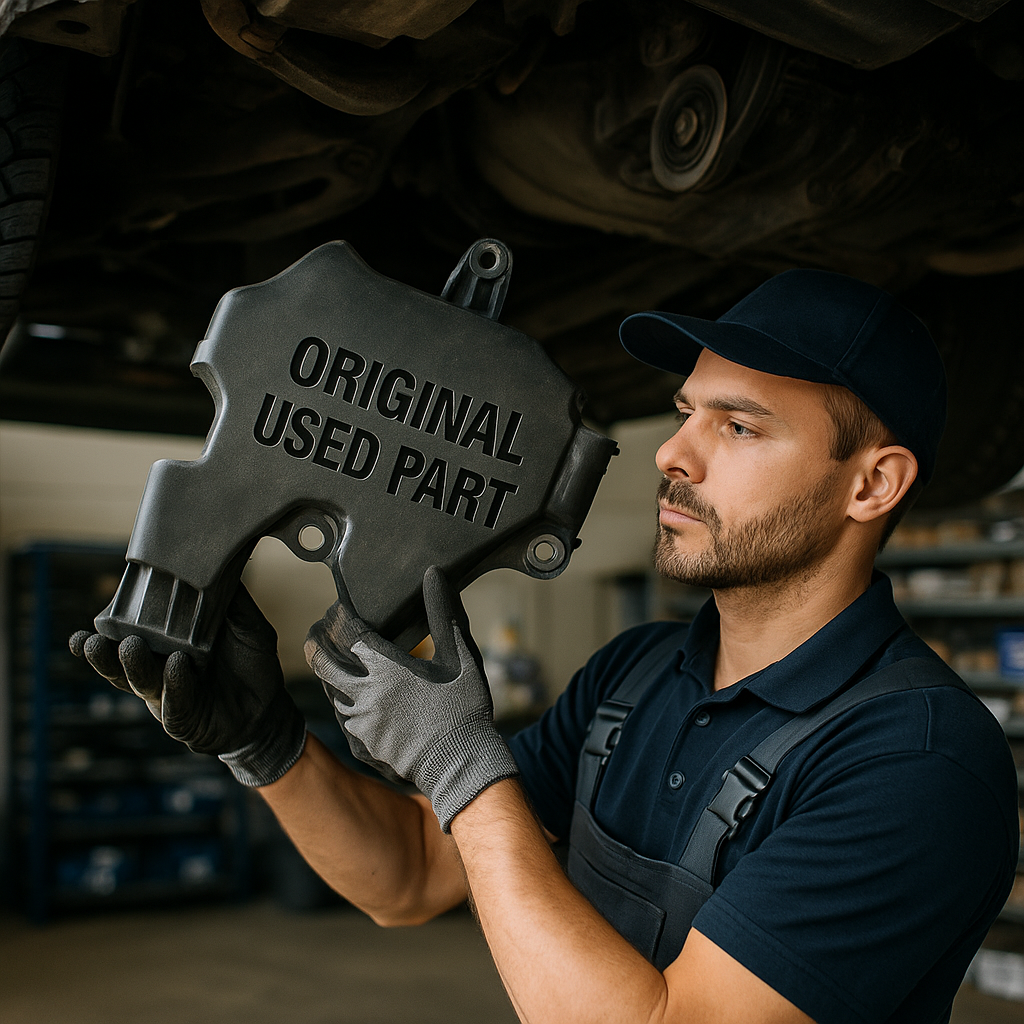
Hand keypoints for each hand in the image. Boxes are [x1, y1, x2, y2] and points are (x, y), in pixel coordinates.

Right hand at [69, 584, 305, 786]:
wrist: (267, 709)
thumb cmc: (251, 665)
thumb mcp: (247, 627)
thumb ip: (233, 602)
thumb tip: (222, 566)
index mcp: (166, 644)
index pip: (131, 633)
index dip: (110, 626)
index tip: (96, 615)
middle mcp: (158, 669)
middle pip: (121, 661)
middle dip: (105, 651)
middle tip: (92, 639)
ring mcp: (167, 695)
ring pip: (139, 682)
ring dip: (132, 665)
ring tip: (129, 647)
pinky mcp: (183, 718)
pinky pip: (174, 702)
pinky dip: (174, 683)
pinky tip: (175, 665)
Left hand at [304, 566, 518, 831]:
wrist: (463, 767)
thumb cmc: (465, 708)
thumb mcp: (461, 655)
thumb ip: (443, 612)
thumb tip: (433, 574)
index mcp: (386, 670)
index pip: (346, 632)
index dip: (338, 615)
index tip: (339, 606)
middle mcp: (364, 696)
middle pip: (322, 660)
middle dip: (317, 638)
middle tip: (320, 626)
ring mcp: (359, 724)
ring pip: (327, 688)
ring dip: (327, 669)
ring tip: (333, 655)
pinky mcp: (361, 746)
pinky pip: (340, 716)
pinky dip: (339, 697)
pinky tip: (349, 692)